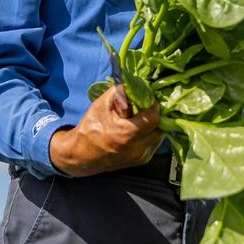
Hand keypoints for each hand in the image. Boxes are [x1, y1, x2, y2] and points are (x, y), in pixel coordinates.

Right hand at [49, 85, 163, 176]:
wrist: (82, 156)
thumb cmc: (90, 129)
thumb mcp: (102, 104)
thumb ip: (122, 92)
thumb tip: (139, 84)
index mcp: (126, 135)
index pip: (154, 116)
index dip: (152, 104)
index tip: (145, 98)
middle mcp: (137, 149)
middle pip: (160, 125)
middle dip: (154, 113)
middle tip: (143, 106)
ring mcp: (141, 156)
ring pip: (160, 133)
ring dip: (153, 123)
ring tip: (138, 117)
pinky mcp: (143, 160)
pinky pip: (155, 141)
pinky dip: (149, 132)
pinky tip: (137, 128)